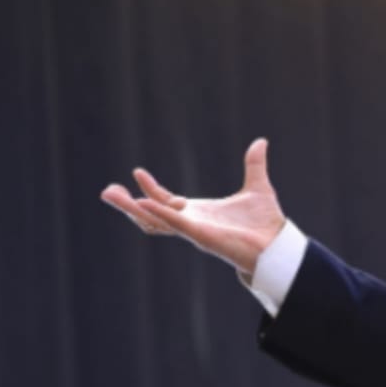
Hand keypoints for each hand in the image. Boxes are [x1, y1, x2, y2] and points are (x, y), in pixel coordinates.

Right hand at [100, 138, 285, 276]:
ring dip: (132, 209)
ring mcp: (193, 230)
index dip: (150, 189)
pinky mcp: (200, 235)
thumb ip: (254, 164)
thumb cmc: (266, 224)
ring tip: (111, 196)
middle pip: (151, 215)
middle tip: (107, 192)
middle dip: (128, 205)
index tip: (137, 172)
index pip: (166, 201)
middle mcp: (191, 223)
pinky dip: (158, 213)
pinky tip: (142, 204)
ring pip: (155, 221)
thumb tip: (261, 142)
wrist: (278, 244)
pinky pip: (174, 223)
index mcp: (198, 213)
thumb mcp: (257, 186)